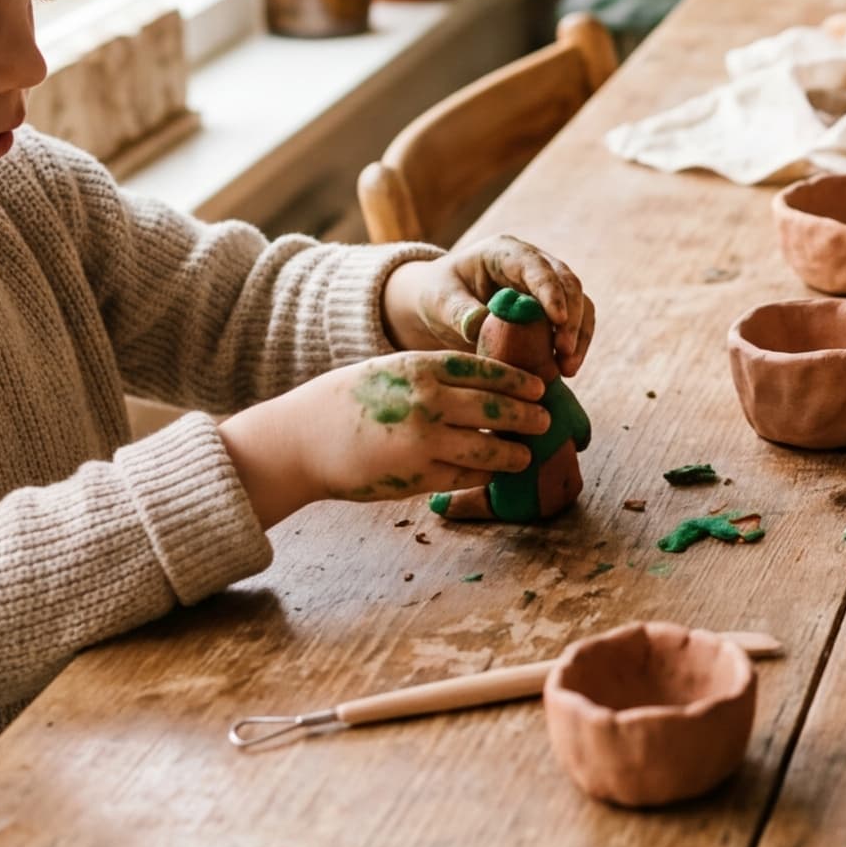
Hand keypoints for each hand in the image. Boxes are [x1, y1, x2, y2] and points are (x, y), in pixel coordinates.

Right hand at [219, 352, 550, 526]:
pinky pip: (466, 477)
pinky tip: (493, 472)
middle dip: (527, 417)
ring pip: (489, 451)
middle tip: (544, 420)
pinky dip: (485, 475)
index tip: (539, 387)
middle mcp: (428, 402)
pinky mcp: (417, 477)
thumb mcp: (391, 372)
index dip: (518, 381)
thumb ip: (433, 375)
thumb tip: (485, 383)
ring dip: (514, 453)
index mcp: (422, 368)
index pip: (486, 371)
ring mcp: (424, 442)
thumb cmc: (348, 401)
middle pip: (496, 410)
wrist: (301, 440)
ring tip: (526, 453)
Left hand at [384, 235, 594, 374]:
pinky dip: (574, 345)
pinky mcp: (552, 309)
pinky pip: (574, 323)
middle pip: (567, 283)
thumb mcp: (439, 300)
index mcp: (504, 253)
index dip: (551, 291)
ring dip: (578, 335)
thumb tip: (478, 326)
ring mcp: (546, 286)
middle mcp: (533, 264)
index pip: (537, 267)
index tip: (557, 321)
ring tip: (568, 368)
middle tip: (564, 353)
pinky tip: (565, 369)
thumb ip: (458, 311)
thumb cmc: (437, 295)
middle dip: (571, 319)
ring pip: (580, 303)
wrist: (441, 306)